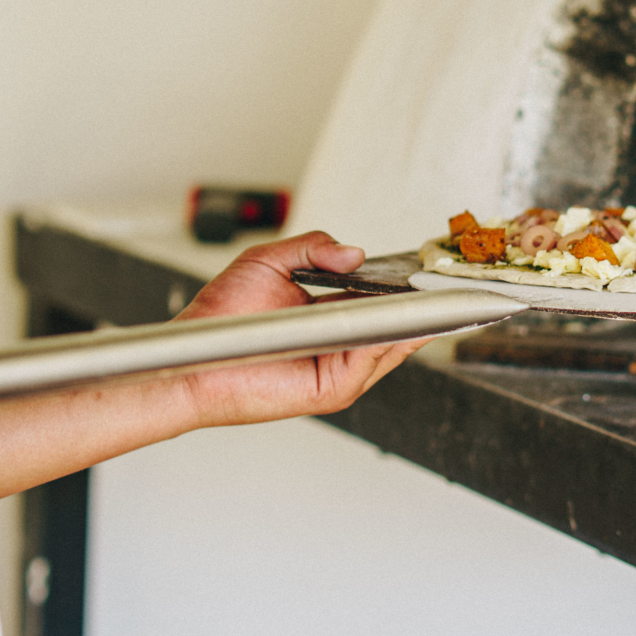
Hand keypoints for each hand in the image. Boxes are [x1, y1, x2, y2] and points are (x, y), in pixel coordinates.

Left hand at [166, 230, 429, 428]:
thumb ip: (312, 248)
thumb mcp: (268, 261)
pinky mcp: (332, 388)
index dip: (404, 287)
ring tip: (430, 294)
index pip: (381, 303)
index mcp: (331, 319)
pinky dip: (386, 340)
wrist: (194, 356)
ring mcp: (340, 370)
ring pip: (391, 343)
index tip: (426, 269)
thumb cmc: (221, 318)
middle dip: (420, 304)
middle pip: (396, 326)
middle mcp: (340, 347)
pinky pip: (370, 361)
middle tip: (441, 280)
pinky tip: (395, 319)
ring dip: (411, 321)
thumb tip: (353, 252)